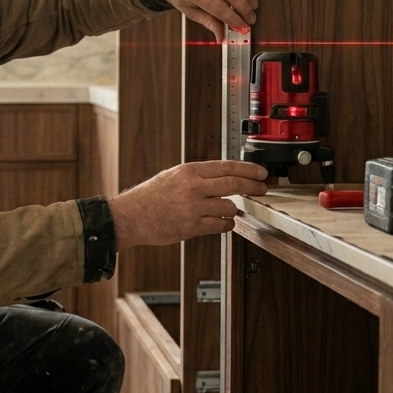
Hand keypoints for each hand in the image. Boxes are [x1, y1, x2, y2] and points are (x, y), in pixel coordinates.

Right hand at [108, 161, 269, 246]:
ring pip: (229, 206)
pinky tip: (224, 222)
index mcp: (188, 171)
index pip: (226, 166)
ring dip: (234, 209)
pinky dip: (226, 224)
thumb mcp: (173, 176)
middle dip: (253, 186)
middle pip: (233, 183)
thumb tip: (223, 177)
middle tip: (262, 189)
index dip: (248, 169)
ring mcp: (192, 207)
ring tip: (231, 210)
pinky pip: (220, 225)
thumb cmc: (149, 197)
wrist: (130, 216)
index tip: (260, 172)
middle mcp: (192, 187)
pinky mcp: (191, 227)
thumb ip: (197, 176)